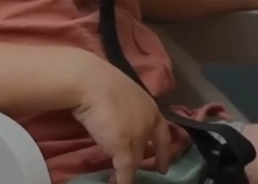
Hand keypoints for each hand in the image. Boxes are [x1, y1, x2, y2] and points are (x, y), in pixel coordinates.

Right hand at [72, 66, 171, 183]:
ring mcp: (138, 136)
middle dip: (154, 160)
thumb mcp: (122, 96)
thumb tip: (121, 122)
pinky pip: (125, 171)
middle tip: (159, 170)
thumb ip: (127, 112)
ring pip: (137, 160)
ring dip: (131, 170)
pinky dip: (122, 180)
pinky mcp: (124, 147)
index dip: (165, 148)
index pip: (163, 132)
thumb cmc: (101, 83)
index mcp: (151, 108)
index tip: (166, 159)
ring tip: (124, 177)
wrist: (91, 83)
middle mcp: (149, 122)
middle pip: (152, 147)